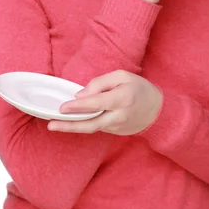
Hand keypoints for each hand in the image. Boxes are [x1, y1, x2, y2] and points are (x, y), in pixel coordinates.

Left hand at [47, 70, 162, 135]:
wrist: (158, 111)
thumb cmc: (139, 88)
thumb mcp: (122, 76)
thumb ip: (101, 83)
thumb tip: (81, 95)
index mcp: (122, 98)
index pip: (96, 104)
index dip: (78, 106)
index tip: (62, 108)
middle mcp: (119, 116)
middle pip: (91, 124)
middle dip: (69, 125)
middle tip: (51, 124)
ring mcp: (117, 127)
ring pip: (91, 128)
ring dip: (72, 128)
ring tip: (54, 125)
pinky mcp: (115, 132)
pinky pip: (97, 127)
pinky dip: (83, 125)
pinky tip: (70, 122)